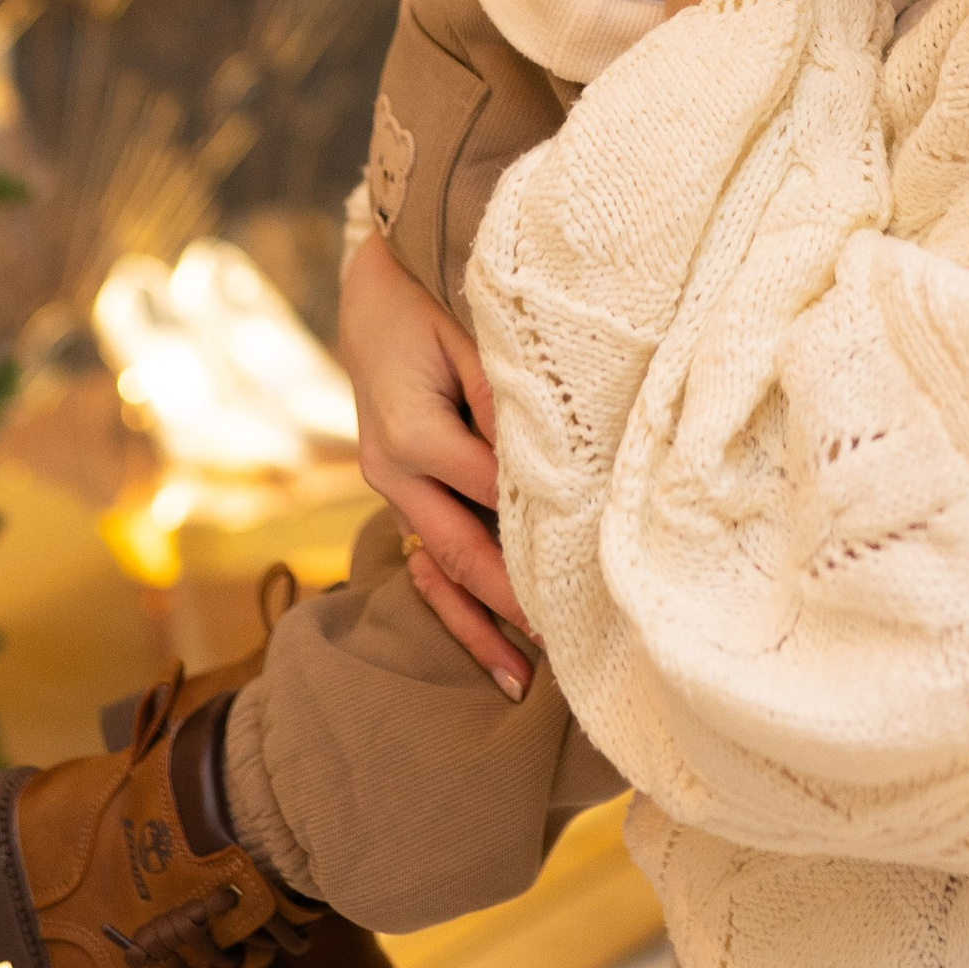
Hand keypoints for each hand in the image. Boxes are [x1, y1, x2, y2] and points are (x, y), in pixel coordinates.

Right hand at [335, 231, 534, 694]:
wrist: (373, 287)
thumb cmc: (431, 298)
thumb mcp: (472, 335)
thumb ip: (505, 400)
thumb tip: (552, 462)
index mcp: (414, 437)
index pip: (496, 501)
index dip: (545, 542)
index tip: (595, 580)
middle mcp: (393, 472)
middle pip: (462, 555)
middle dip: (512, 609)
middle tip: (563, 656)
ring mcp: (390, 486)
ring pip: (439, 568)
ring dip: (477, 623)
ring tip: (518, 680)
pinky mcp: (400, 488)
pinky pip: (426, 553)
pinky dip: (454, 596)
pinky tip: (483, 636)